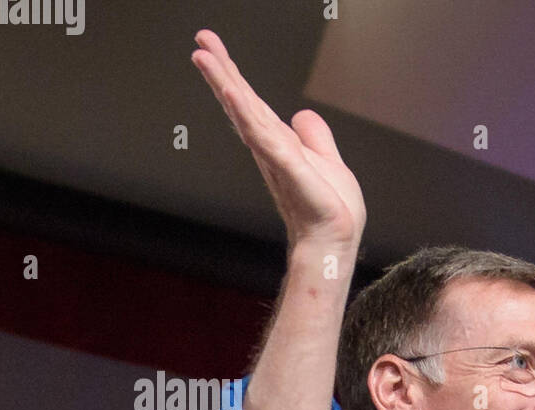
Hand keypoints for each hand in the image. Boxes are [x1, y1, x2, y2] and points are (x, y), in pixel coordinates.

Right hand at [191, 28, 365, 249]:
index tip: (213, 48)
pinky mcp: (287, 168)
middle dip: (221, 70)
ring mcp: (276, 158)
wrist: (333, 242)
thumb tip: (302, 114)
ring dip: (225, 83)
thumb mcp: (329, 163)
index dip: (234, 76)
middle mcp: (270, 149)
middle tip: (201, 40)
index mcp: (278, 145)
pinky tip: (232, 93)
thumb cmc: (330, 213)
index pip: (252, 104)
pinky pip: (263, 136)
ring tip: (205, 57)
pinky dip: (246, 114)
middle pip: (242, 102)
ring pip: (246, 113)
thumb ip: (316, 139)